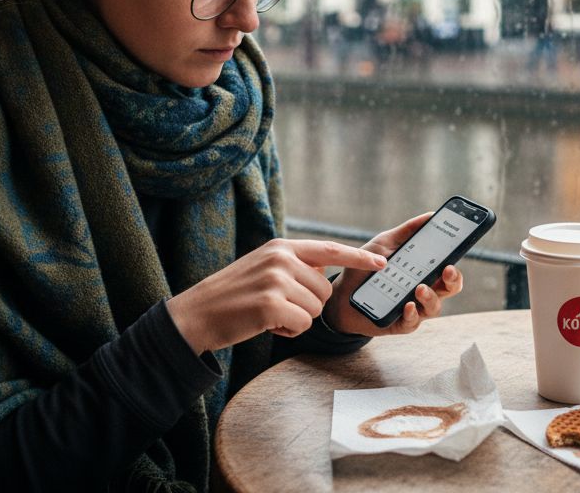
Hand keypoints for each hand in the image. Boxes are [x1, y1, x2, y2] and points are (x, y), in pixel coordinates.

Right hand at [166, 239, 386, 353]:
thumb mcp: (263, 267)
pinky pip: (302, 325)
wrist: (197, 314)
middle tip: (277, 306)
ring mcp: (276, 281)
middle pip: (325, 290)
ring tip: (268, 314)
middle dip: (308, 306)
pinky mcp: (270, 305)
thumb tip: (326, 271)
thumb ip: (294, 266)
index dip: (358, 259)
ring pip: (315, 310)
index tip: (382, 263)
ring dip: (297, 320)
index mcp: (282, 247)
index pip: (330, 249)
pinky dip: (288, 331)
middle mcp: (281, 259)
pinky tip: (266, 325)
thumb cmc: (233, 296)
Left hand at [323, 212, 465, 336]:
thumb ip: (407, 231)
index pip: (448, 270)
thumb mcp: (385, 244)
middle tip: (447, 270)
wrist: (341, 294)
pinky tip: (407, 305)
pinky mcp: (399, 324)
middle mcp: (422, 291)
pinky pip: (412, 323)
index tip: (455, 254)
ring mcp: (413, 308)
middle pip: (449, 289)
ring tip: (419, 288)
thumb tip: (430, 215)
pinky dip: (412, 314)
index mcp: (423, 272)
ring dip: (430, 297)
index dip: (455, 265)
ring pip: (434, 308)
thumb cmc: (366, 268)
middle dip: (453, 281)